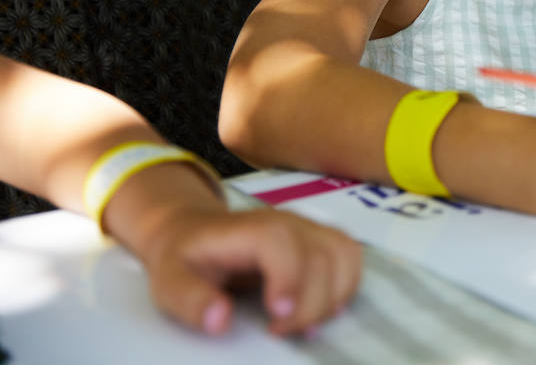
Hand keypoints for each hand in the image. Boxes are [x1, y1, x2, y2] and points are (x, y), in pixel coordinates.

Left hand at [138, 207, 360, 336]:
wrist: (194, 231)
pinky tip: (322, 308)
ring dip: (333, 296)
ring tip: (303, 324)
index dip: (288, 278)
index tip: (278, 315)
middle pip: (320, 255)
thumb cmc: (184, 258)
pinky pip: (349, 256)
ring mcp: (308, 227)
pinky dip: (345, 285)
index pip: (281, 242)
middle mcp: (288, 222)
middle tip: (279, 331)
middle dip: (310, 304)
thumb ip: (189, 300)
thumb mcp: (169, 281)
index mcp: (249, 229)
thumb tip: (220, 321)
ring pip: (343, 255)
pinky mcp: (320, 238)